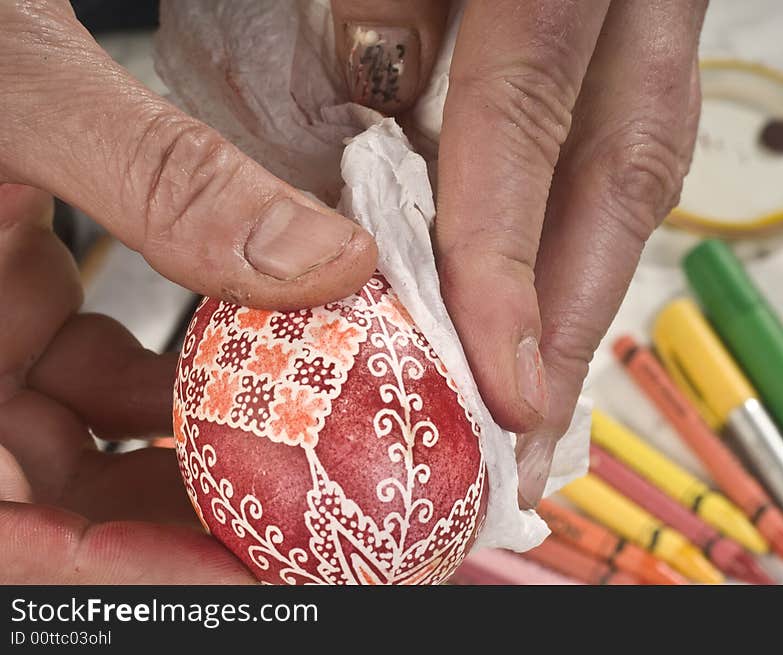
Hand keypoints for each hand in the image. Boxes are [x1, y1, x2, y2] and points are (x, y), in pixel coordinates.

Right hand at [0, 1, 377, 582]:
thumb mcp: (20, 92)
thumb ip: (165, 181)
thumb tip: (327, 263)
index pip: (9, 533)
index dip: (121, 580)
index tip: (246, 581)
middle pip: (64, 502)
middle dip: (185, 528)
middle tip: (310, 531)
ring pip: (96, 440)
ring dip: (204, 448)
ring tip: (308, 451)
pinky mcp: (18, 304)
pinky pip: (106, 374)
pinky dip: (185, 377)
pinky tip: (259, 360)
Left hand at [331, 0, 706, 506]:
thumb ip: (369, 15)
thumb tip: (363, 151)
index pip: (525, 110)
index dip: (509, 253)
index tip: (499, 372)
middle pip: (623, 163)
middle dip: (578, 305)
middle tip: (538, 421)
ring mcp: (628, 1)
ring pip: (631, 156)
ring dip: (585, 279)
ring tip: (545, 383)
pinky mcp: (610, 21)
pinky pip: (605, 129)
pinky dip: (567, 221)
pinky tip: (536, 285)